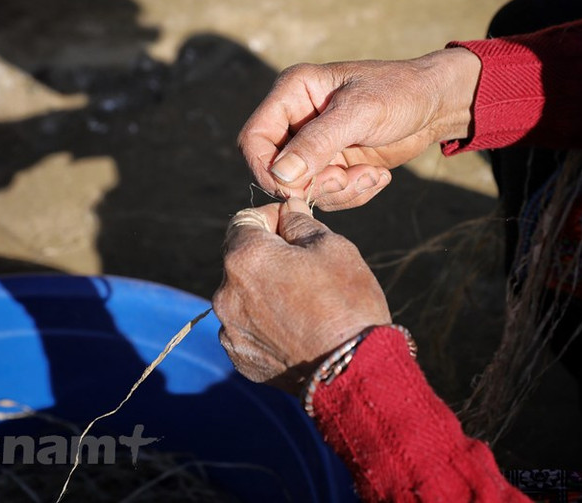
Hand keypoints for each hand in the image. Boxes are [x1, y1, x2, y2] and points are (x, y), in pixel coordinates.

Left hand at [213, 198, 391, 392]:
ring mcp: (231, 330)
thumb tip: (287, 209)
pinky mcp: (241, 359)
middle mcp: (226, 294)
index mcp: (245, 258)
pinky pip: (248, 330)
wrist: (355, 371)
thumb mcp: (332, 246)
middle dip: (268, 257)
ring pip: (244, 297)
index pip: (243, 220)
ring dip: (265, 292)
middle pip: (241, 261)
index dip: (271, 218)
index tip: (294, 226)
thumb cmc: (347, 302)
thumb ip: (300, 221)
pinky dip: (266, 325)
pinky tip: (297, 331)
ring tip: (305, 305)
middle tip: (307, 268)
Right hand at [238, 47, 481, 209]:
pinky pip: (328, 195)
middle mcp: (296, 119)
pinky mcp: (334, 165)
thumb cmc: (400, 93)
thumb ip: (318, 143)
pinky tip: (378, 176)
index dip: (268, 169)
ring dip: (338, 192)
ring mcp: (314, 145)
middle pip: (275, 170)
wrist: (437, 104)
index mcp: (292, 93)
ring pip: (303, 188)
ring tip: (372, 176)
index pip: (254, 139)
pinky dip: (352, 194)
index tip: (297, 188)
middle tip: (346, 179)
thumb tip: (279, 175)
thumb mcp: (360, 114)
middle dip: (312, 185)